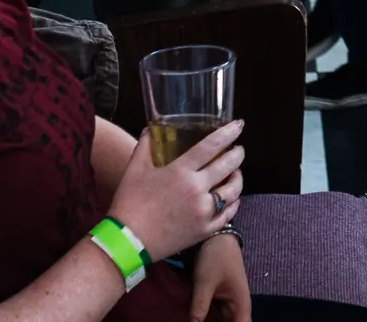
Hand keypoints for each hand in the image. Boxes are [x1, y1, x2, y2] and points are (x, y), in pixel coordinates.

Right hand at [105, 119, 244, 262]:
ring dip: (238, 178)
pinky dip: (234, 203)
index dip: (228, 133)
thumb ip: (145, 146)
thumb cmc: (130, 202)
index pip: (211, 146)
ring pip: (232, 191)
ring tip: (236, 173)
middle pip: (227, 166)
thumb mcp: (134, 169)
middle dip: (237, 154)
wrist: (128, 241)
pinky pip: (228, 214)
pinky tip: (232, 198)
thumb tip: (151, 128)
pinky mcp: (205, 230)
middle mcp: (197, 189)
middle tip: (238, 149)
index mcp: (181, 171)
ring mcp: (204, 211)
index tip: (239, 125)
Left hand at [190, 232, 251, 321]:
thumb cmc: (216, 257)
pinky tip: (193, 318)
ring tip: (192, 319)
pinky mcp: (214, 299)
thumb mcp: (205, 282)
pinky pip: (210, 315)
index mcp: (240, 304)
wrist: (214, 235)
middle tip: (196, 321)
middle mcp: (235, 307)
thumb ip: (199, 308)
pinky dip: (203, 319)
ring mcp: (224, 303)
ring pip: (218, 321)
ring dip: (207, 321)